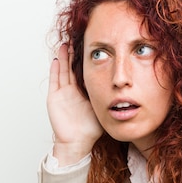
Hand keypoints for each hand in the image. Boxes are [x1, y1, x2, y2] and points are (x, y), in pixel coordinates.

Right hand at [47, 43, 102, 165]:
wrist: (78, 143)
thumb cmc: (90, 130)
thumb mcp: (104, 109)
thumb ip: (111, 98)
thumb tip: (127, 89)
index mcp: (84, 92)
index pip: (84, 72)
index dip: (86, 60)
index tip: (90, 47)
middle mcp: (72, 91)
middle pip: (72, 68)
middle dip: (74, 54)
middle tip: (76, 39)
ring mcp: (62, 94)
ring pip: (63, 71)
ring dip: (64, 58)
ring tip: (65, 44)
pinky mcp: (54, 98)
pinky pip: (54, 81)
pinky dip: (55, 70)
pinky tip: (57, 59)